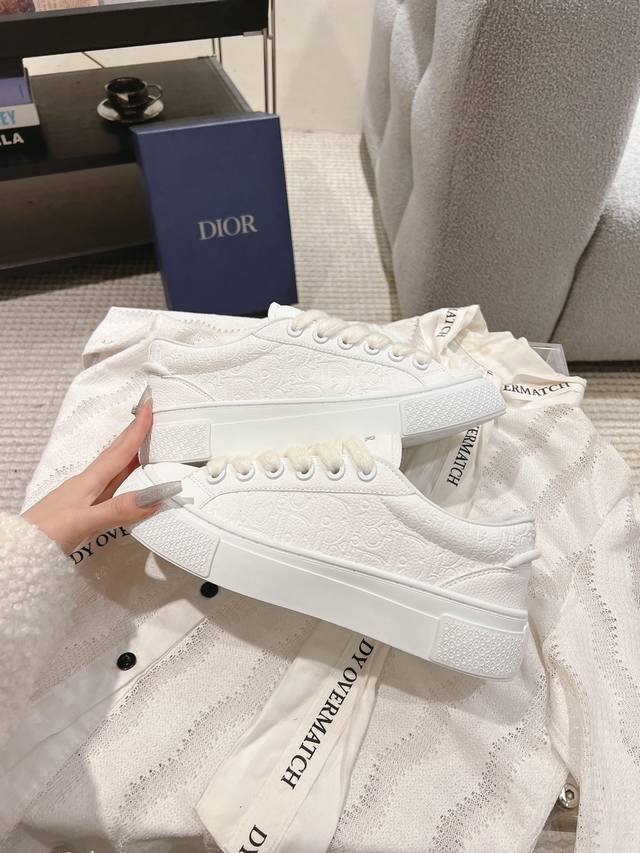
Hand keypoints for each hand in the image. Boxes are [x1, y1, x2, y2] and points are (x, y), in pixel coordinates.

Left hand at [22, 399, 180, 554]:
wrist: (21, 547)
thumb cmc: (47, 533)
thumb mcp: (85, 522)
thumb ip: (119, 509)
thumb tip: (153, 496)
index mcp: (89, 481)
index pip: (120, 451)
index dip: (137, 430)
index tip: (148, 407)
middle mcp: (88, 483)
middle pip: (116, 453)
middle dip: (134, 433)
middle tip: (150, 416)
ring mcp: (84, 494)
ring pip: (113, 468)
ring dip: (130, 453)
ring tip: (146, 443)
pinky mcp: (82, 507)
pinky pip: (109, 484)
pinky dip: (123, 475)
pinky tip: (127, 481)